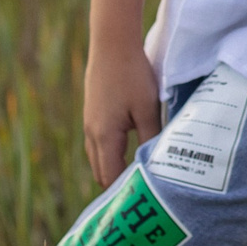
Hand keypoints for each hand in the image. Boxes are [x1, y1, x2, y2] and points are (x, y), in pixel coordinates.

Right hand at [83, 44, 162, 187]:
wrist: (112, 45)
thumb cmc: (132, 76)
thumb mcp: (147, 110)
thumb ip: (151, 139)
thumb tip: (157, 165)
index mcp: (104, 137)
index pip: (111, 178)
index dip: (124, 192)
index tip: (143, 201)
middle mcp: (92, 135)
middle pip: (102, 173)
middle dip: (118, 186)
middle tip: (142, 194)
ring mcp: (89, 124)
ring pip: (98, 159)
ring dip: (114, 169)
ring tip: (137, 177)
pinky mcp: (93, 115)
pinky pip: (98, 145)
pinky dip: (110, 155)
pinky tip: (129, 151)